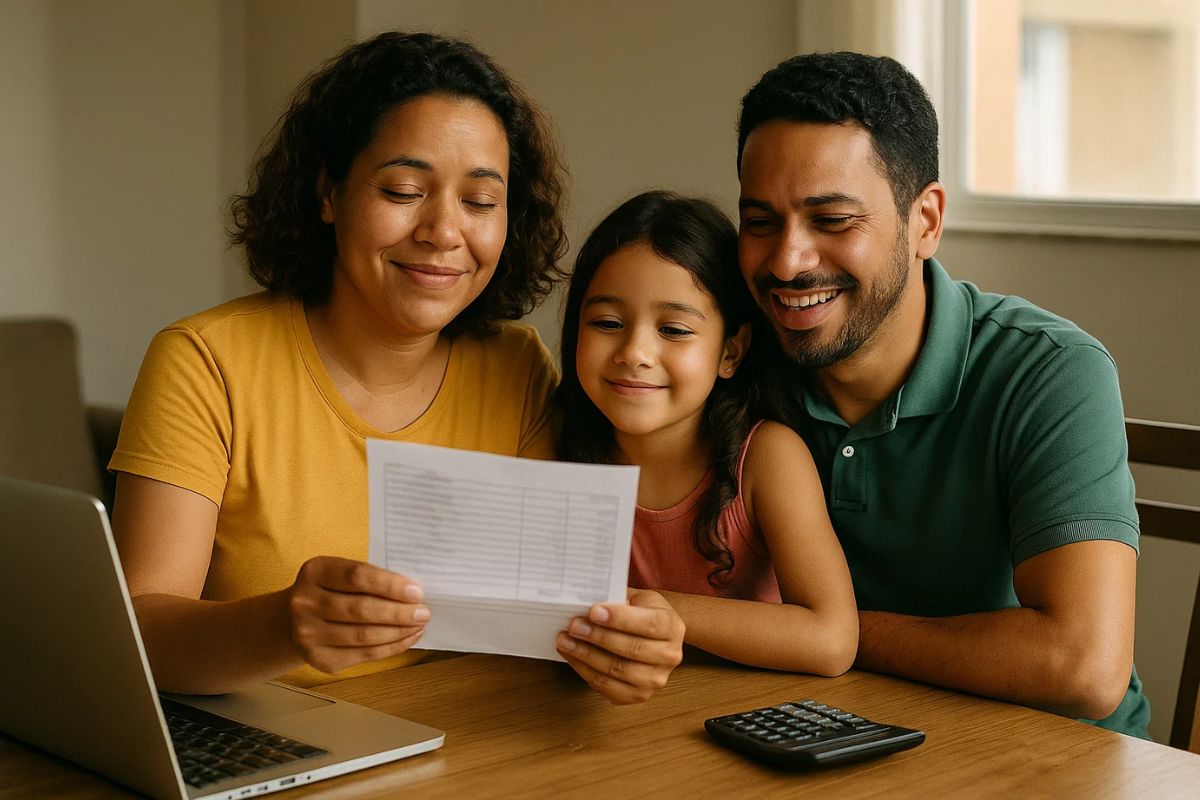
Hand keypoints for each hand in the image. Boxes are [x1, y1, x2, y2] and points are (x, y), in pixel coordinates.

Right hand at [285, 556, 428, 674]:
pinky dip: (391, 647)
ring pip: (364, 636)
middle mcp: (305, 603)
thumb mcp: (339, 574)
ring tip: (419, 625)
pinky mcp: (320, 659)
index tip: (417, 592)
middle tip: (424, 612)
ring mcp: (308, 634)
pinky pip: (364, 655)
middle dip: (399, 612)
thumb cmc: (330, 591)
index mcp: (314, 572)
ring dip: (399, 631)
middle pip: (361, 609)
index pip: (357, 577)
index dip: (390, 585)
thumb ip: (369, 578)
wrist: (292, 620)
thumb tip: (413, 592)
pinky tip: (407, 638)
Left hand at [556, 589, 683, 704]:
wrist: (656, 636)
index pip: (648, 624)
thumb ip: (619, 599)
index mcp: (672, 627)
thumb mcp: (639, 598)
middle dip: (598, 637)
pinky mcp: (638, 695)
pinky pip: (607, 686)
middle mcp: (669, 656)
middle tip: (574, 626)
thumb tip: (588, 603)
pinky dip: (585, 671)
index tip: (594, 612)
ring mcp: (655, 679)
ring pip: (617, 670)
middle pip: (632, 649)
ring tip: (565, 641)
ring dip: (586, 655)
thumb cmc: (644, 613)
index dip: (620, 619)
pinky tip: (572, 656)